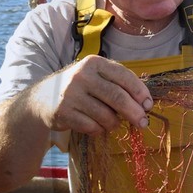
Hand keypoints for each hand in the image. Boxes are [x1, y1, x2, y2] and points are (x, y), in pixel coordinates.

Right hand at [32, 55, 152, 134]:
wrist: (44, 97)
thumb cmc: (80, 87)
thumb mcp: (97, 76)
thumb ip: (119, 84)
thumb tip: (145, 104)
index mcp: (94, 63)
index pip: (124, 77)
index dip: (140, 92)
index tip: (148, 105)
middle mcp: (82, 76)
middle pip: (117, 98)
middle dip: (134, 112)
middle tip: (143, 123)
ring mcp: (71, 94)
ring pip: (106, 116)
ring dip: (114, 123)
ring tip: (111, 122)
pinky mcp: (63, 112)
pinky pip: (92, 127)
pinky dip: (99, 130)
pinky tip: (96, 125)